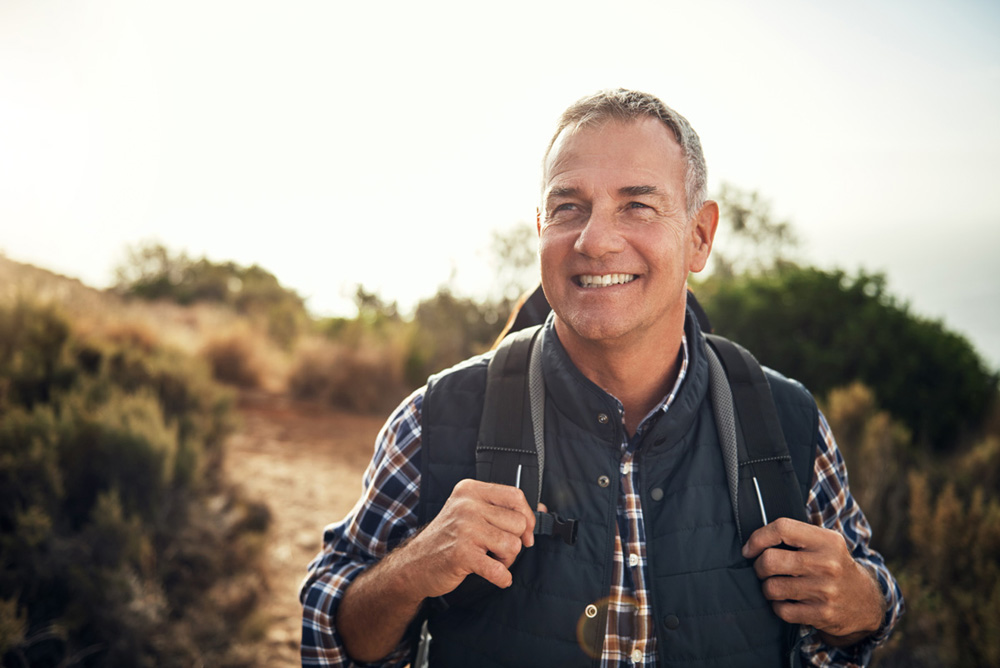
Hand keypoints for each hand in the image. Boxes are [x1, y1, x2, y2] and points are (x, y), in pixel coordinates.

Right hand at [401, 479, 537, 598]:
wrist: (415, 564)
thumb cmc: (448, 538)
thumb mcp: (471, 513)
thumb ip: (503, 509)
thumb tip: (541, 510)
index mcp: (470, 490)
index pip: (515, 496)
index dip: (527, 516)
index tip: (526, 532)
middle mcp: (467, 505)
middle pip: (517, 522)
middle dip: (515, 541)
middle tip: (498, 549)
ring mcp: (464, 529)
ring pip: (513, 545)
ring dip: (507, 559)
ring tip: (491, 559)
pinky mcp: (462, 554)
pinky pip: (500, 569)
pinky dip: (502, 578)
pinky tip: (496, 576)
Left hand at [742, 517, 884, 644]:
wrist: (865, 602)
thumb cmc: (833, 566)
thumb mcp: (824, 543)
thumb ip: (795, 536)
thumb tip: (753, 540)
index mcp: (826, 540)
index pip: (782, 528)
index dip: (758, 538)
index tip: (749, 549)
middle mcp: (827, 564)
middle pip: (770, 560)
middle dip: (758, 567)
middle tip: (763, 570)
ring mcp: (825, 591)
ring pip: (771, 588)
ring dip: (767, 588)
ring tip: (775, 586)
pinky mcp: (822, 614)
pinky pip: (781, 610)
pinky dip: (777, 607)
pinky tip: (786, 602)